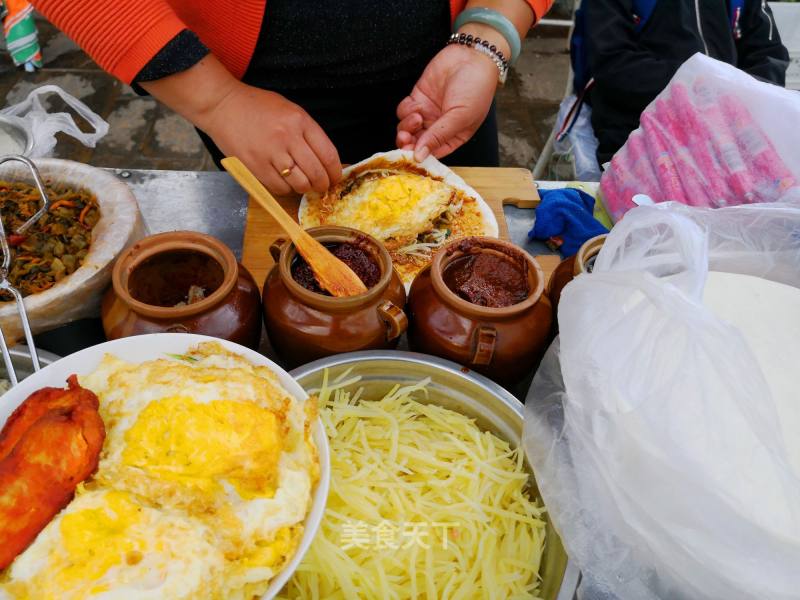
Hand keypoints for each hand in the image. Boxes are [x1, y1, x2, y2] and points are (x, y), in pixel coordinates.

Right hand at [202, 83, 340, 194]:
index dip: (336, 172)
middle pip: (316, 173)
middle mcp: (288, 137)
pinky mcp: (255, 166)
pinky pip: (279, 188)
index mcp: (300, 121)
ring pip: (300, 184)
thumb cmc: (257, 107)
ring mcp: (270, 153)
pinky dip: (286, 189)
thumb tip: (326, 160)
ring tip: (302, 183)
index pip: (328, 154)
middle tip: (321, 187)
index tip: (336, 178)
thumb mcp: (289, 110)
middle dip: (323, 185)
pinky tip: (284, 181)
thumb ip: (308, 133)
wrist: (222, 105)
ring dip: (304, 188)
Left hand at [396, 43, 497, 160]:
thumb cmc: (475, 88)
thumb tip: (420, 157)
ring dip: (406, 127)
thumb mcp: (460, 117)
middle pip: (416, 143)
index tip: (412, 155)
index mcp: (453, 136)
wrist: (472, 56)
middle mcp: (439, 127)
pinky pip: (404, 112)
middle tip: (406, 139)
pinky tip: (414, 106)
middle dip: (408, 143)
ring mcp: (428, 112)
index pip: (433, 153)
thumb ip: (439, 137)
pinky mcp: (418, 98)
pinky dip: (405, 112)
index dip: (421, 156)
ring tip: (416, 117)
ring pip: (407, 129)